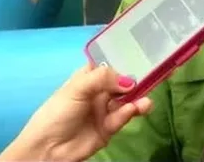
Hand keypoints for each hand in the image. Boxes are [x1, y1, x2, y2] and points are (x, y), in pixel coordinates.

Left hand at [0, 64, 152, 161]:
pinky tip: (135, 108)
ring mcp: (105, 109)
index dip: (124, 58)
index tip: (144, 53)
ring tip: (147, 100)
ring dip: (139, 97)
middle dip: (137, 78)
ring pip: (128, 99)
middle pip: (123, 81)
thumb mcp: (76, 89)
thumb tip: (129, 81)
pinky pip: (125, 116)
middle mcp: (99, 91)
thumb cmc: (56, 113)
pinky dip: (132, 111)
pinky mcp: (110, 127)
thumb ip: (103, 79)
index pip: (109, 63)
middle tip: (154, 75)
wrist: (48, 149)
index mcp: (88, 78)